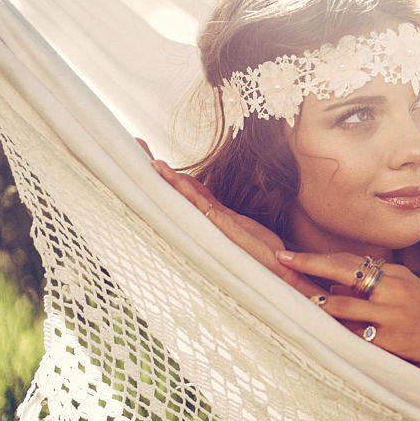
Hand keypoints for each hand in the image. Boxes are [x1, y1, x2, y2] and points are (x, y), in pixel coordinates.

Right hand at [146, 153, 322, 298]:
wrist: (282, 274)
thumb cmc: (264, 255)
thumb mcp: (244, 227)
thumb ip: (227, 215)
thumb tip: (213, 201)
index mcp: (215, 219)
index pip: (189, 191)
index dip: (172, 175)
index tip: (153, 157)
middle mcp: (209, 222)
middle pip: (179, 192)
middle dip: (159, 172)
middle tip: (137, 146)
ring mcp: (213, 225)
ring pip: (184, 196)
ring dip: (165, 176)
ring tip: (145, 154)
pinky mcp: (223, 227)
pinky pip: (199, 203)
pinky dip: (183, 188)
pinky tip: (170, 174)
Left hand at [276, 251, 419, 370]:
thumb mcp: (410, 291)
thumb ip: (376, 287)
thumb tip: (335, 289)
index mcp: (396, 275)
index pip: (349, 261)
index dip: (317, 258)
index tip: (288, 255)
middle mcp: (393, 290)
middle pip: (342, 272)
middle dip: (308, 266)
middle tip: (280, 261)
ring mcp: (393, 316)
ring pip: (342, 307)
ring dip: (316, 306)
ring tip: (293, 304)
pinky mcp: (394, 342)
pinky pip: (356, 338)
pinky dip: (336, 335)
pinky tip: (320, 335)